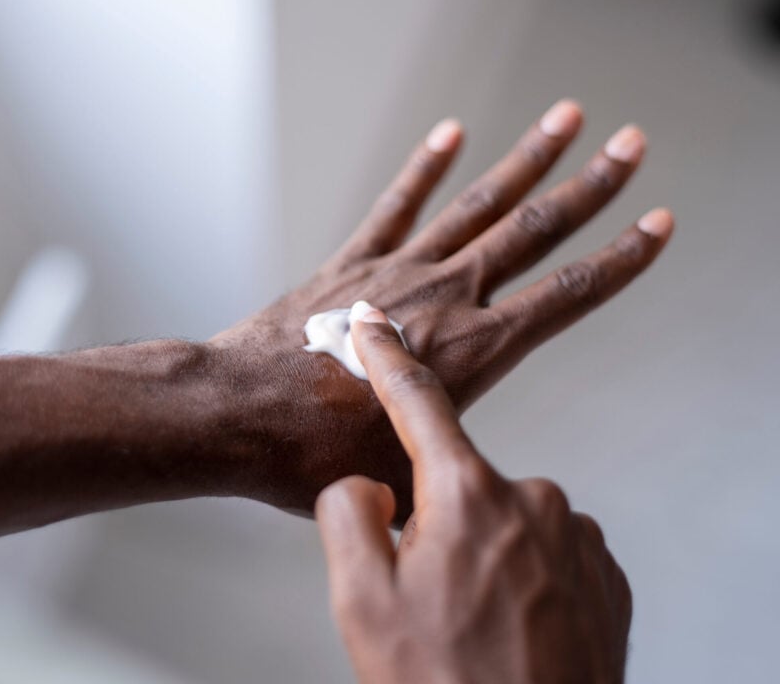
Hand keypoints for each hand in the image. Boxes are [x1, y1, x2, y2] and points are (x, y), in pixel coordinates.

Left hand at [211, 100, 672, 517]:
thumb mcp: (406, 478)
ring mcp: (396, 271)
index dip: (621, 259)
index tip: (658, 221)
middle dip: (593, 186)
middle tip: (634, 142)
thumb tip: (454, 496)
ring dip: (528, 159)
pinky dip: (425, 168)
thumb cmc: (316, 454)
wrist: (237, 414)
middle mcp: (446, 299)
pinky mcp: (350, 261)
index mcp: (474, 352)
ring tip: (568, 115)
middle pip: (536, 231)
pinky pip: (397, 203)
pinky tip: (452, 132)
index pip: (569, 296)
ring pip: (479, 204)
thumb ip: (445, 470)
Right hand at [316, 314, 631, 683]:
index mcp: (469, 496)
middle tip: (426, 599)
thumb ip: (349, 515)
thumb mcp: (360, 603)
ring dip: (481, 559)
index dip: (387, 358)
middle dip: (434, 525)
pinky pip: (546, 553)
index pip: (419, 403)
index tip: (372, 323)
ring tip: (473, 629)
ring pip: (503, 522)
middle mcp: (533, 501)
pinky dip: (522, 580)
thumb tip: (371, 486)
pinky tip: (510, 631)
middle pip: (458, 483)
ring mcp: (579, 539)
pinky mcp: (606, 574)